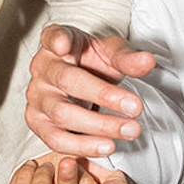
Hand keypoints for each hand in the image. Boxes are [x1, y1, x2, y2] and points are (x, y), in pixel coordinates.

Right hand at [25, 24, 156, 158]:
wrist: (79, 80)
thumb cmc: (91, 62)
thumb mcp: (110, 53)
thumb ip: (127, 58)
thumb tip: (147, 62)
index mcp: (55, 43)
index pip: (52, 36)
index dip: (56, 40)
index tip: (63, 45)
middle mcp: (41, 68)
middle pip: (67, 81)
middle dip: (104, 96)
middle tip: (135, 107)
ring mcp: (36, 96)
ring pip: (62, 115)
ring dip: (99, 126)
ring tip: (128, 130)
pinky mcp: (37, 122)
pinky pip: (56, 139)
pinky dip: (83, 146)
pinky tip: (107, 146)